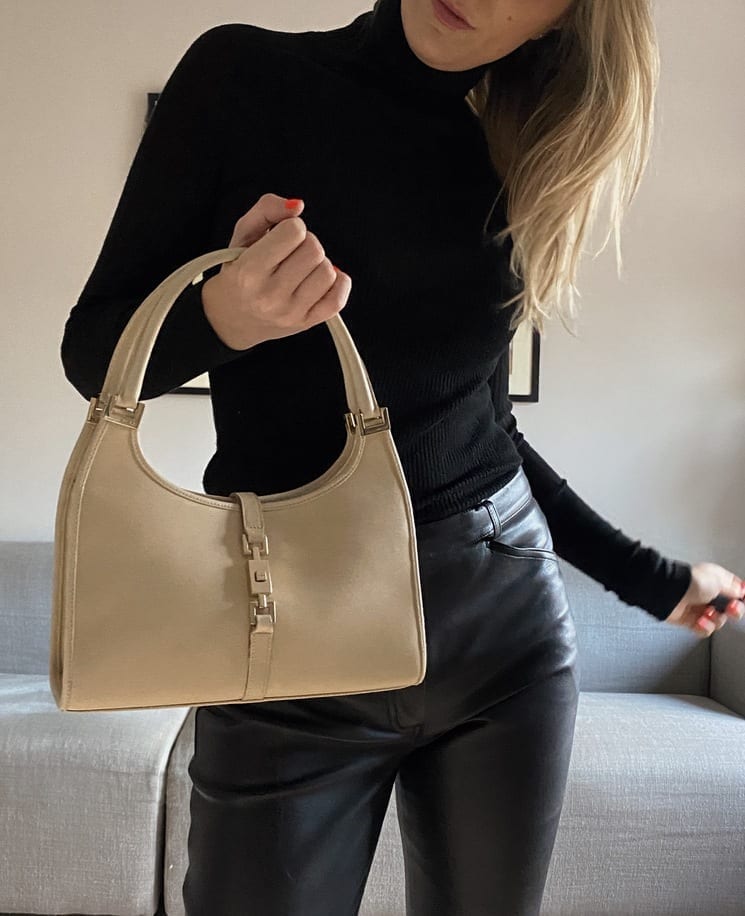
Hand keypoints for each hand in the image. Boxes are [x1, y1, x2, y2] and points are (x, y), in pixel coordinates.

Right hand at [201, 193, 350, 350]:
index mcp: (249, 271)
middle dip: (307, 244)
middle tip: (292, 253)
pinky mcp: (306, 323)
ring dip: (319, 264)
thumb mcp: (242, 235)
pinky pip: (338, 299)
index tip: (283, 236)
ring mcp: (290, 313)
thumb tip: (297, 205)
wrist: (228, 319)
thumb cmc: (238, 273)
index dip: (292, 227)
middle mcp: (270, 295)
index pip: (294, 231)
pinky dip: (338, 283)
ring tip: (302, 269)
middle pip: (314, 250)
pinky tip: (321, 280)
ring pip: (328, 272)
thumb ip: (266, 209)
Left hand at [663, 562, 744, 637]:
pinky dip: (704, 627)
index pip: (735, 591)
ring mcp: (699, 607)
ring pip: (719, 621)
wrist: (668, 592)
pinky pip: (705, 630)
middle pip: (730, 608)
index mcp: (716, 580)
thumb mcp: (718, 580)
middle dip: (733, 611)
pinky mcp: (690, 620)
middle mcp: (708, 594)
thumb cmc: (689, 581)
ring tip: (707, 613)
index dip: (740, 597)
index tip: (741, 600)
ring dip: (715, 620)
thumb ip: (733, 588)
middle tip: (730, 609)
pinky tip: (700, 621)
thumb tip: (741, 591)